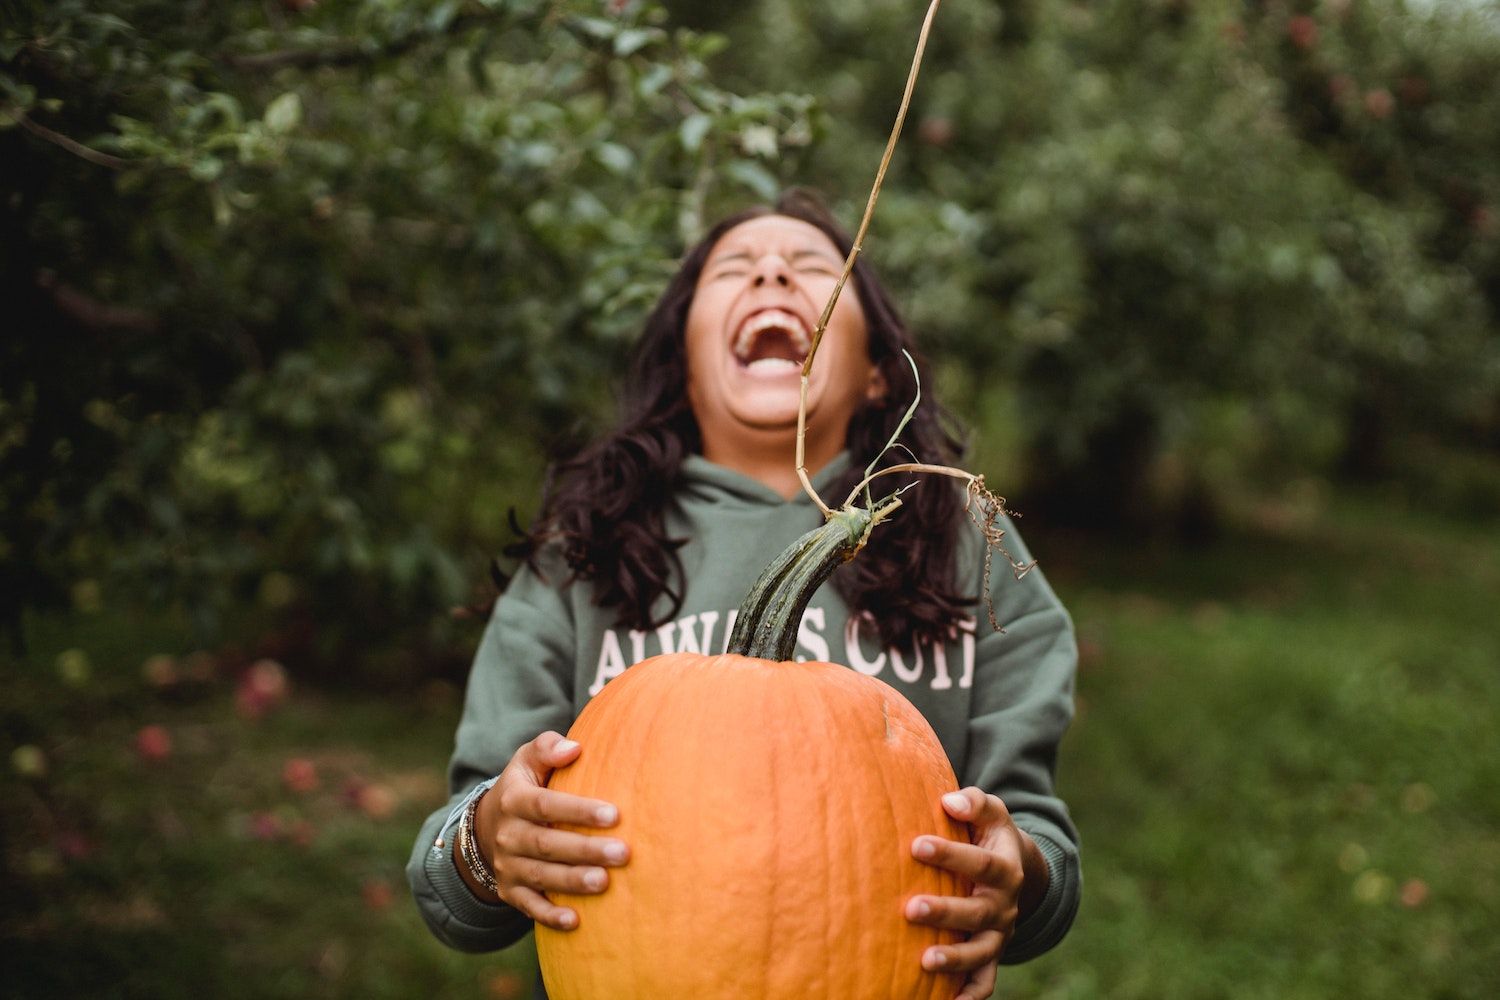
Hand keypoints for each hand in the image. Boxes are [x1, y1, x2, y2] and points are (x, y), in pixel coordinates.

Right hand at [460, 731, 629, 930]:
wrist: (487, 827)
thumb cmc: (525, 786)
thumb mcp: (527, 760)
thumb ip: (547, 748)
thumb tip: (574, 748)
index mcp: (514, 800)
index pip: (546, 805)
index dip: (578, 810)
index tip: (614, 814)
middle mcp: (508, 835)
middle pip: (547, 844)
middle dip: (585, 850)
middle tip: (623, 853)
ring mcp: (508, 865)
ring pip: (541, 876)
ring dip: (572, 881)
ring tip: (604, 883)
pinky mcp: (510, 891)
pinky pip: (529, 906)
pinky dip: (550, 915)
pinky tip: (575, 921)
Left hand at [905, 787, 1048, 999]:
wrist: (1015, 871)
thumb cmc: (988, 835)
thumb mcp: (992, 813)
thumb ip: (975, 802)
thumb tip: (951, 802)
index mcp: (1005, 868)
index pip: (980, 863)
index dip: (951, 855)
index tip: (916, 845)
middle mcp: (1003, 904)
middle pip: (978, 911)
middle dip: (945, 912)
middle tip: (911, 908)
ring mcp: (998, 934)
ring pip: (981, 951)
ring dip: (955, 958)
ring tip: (925, 961)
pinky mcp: (990, 956)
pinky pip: (984, 981)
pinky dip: (970, 995)